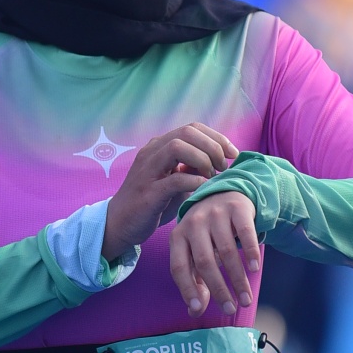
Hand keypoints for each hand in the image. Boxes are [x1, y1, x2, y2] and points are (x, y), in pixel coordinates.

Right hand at [101, 122, 237, 261]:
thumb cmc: (152, 203)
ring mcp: (147, 170)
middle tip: (223, 166)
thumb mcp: (177, 181)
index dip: (217, 137)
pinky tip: (204, 188)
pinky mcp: (148, 192)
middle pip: (187, 131)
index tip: (233, 154)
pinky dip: (194, 181)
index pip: (192, 128)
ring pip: (178, 147)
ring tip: (212, 176)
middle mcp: (152, 152)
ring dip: (202, 159)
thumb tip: (220, 160)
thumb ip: (193, 168)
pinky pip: (175, 179)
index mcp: (160, 147)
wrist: (120, 224)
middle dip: (213, 146)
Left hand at [170, 190, 260, 317]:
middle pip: (204, 262)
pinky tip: (255, 268)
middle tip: (231, 308)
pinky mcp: (236, 207)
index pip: (179, 267)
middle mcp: (193, 223)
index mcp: (178, 236)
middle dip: (219, 289)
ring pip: (226, 251)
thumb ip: (195, 280)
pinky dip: (250, 252)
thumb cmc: (208, 232)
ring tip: (246, 298)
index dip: (187, 290)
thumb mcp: (196, 252)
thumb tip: (195, 311)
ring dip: (238, 279)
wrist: (225, 193)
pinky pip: (244, 233)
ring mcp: (214, 213)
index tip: (199, 309)